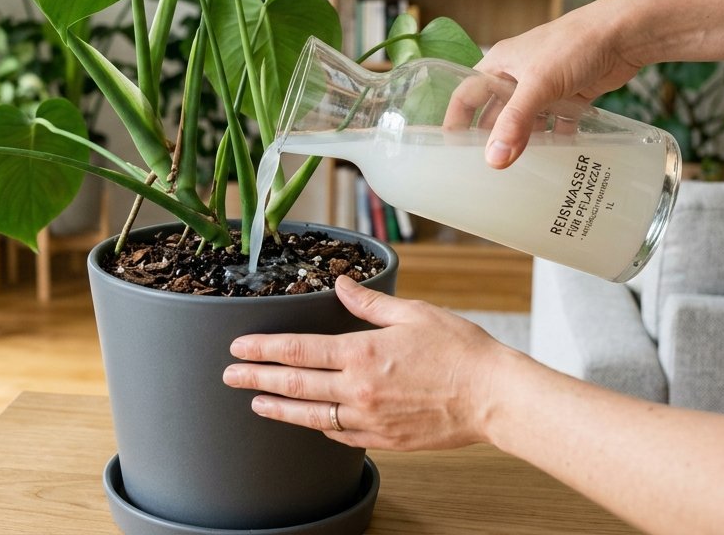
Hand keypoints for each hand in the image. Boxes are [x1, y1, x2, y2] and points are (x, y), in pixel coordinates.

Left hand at [223, 276, 513, 450]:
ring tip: (257, 403)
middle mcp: (358, 390)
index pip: (298, 350)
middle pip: (295, 384)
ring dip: (280, 409)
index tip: (238, 348)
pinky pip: (342, 435)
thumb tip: (342, 283)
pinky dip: (321, 428)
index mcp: (361, 353)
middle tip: (229, 377)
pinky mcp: (385, 439)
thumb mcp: (414, 314)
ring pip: (311, 416)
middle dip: (256, 379)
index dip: (262, 349)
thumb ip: (370, 303)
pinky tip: (310, 422)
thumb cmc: (461, 351)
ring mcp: (369, 419)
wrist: (493, 397)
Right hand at [469, 0, 644, 168]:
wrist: (623, 34)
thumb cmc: (574, 44)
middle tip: (485, 169)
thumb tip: (494, 159)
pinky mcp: (571, 95)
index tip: (450, 149)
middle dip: (493, 138)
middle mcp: (519, 75)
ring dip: (525, 141)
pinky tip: (556, 158)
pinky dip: (555, 139)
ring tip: (518, 171)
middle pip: (497, 112)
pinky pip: (556, 123)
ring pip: (527, 120)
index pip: (467, 94)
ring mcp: (546, 86)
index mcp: (501, 64)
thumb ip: (515, 122)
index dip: (456, 120)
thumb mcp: (538, 83)